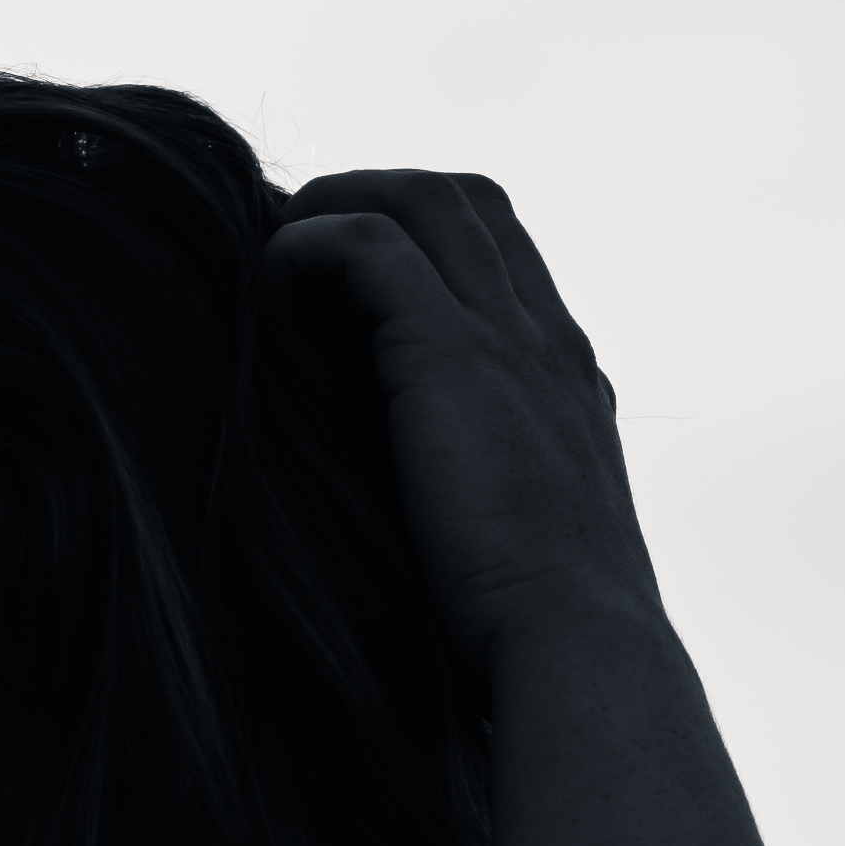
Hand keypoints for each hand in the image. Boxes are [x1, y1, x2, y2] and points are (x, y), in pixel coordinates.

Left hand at [269, 169, 662, 677]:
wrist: (577, 650)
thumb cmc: (536, 641)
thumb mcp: (517, 557)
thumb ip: (477, 515)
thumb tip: (406, 541)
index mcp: (567, 386)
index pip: (508, 262)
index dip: (428, 244)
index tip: (349, 276)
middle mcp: (550, 345)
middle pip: (472, 205)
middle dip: (380, 195)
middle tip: (299, 236)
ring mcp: (511, 341)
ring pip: (427, 201)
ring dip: (340, 200)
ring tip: (270, 240)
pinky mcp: (453, 357)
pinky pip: (371, 247)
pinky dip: (312, 242)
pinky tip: (266, 274)